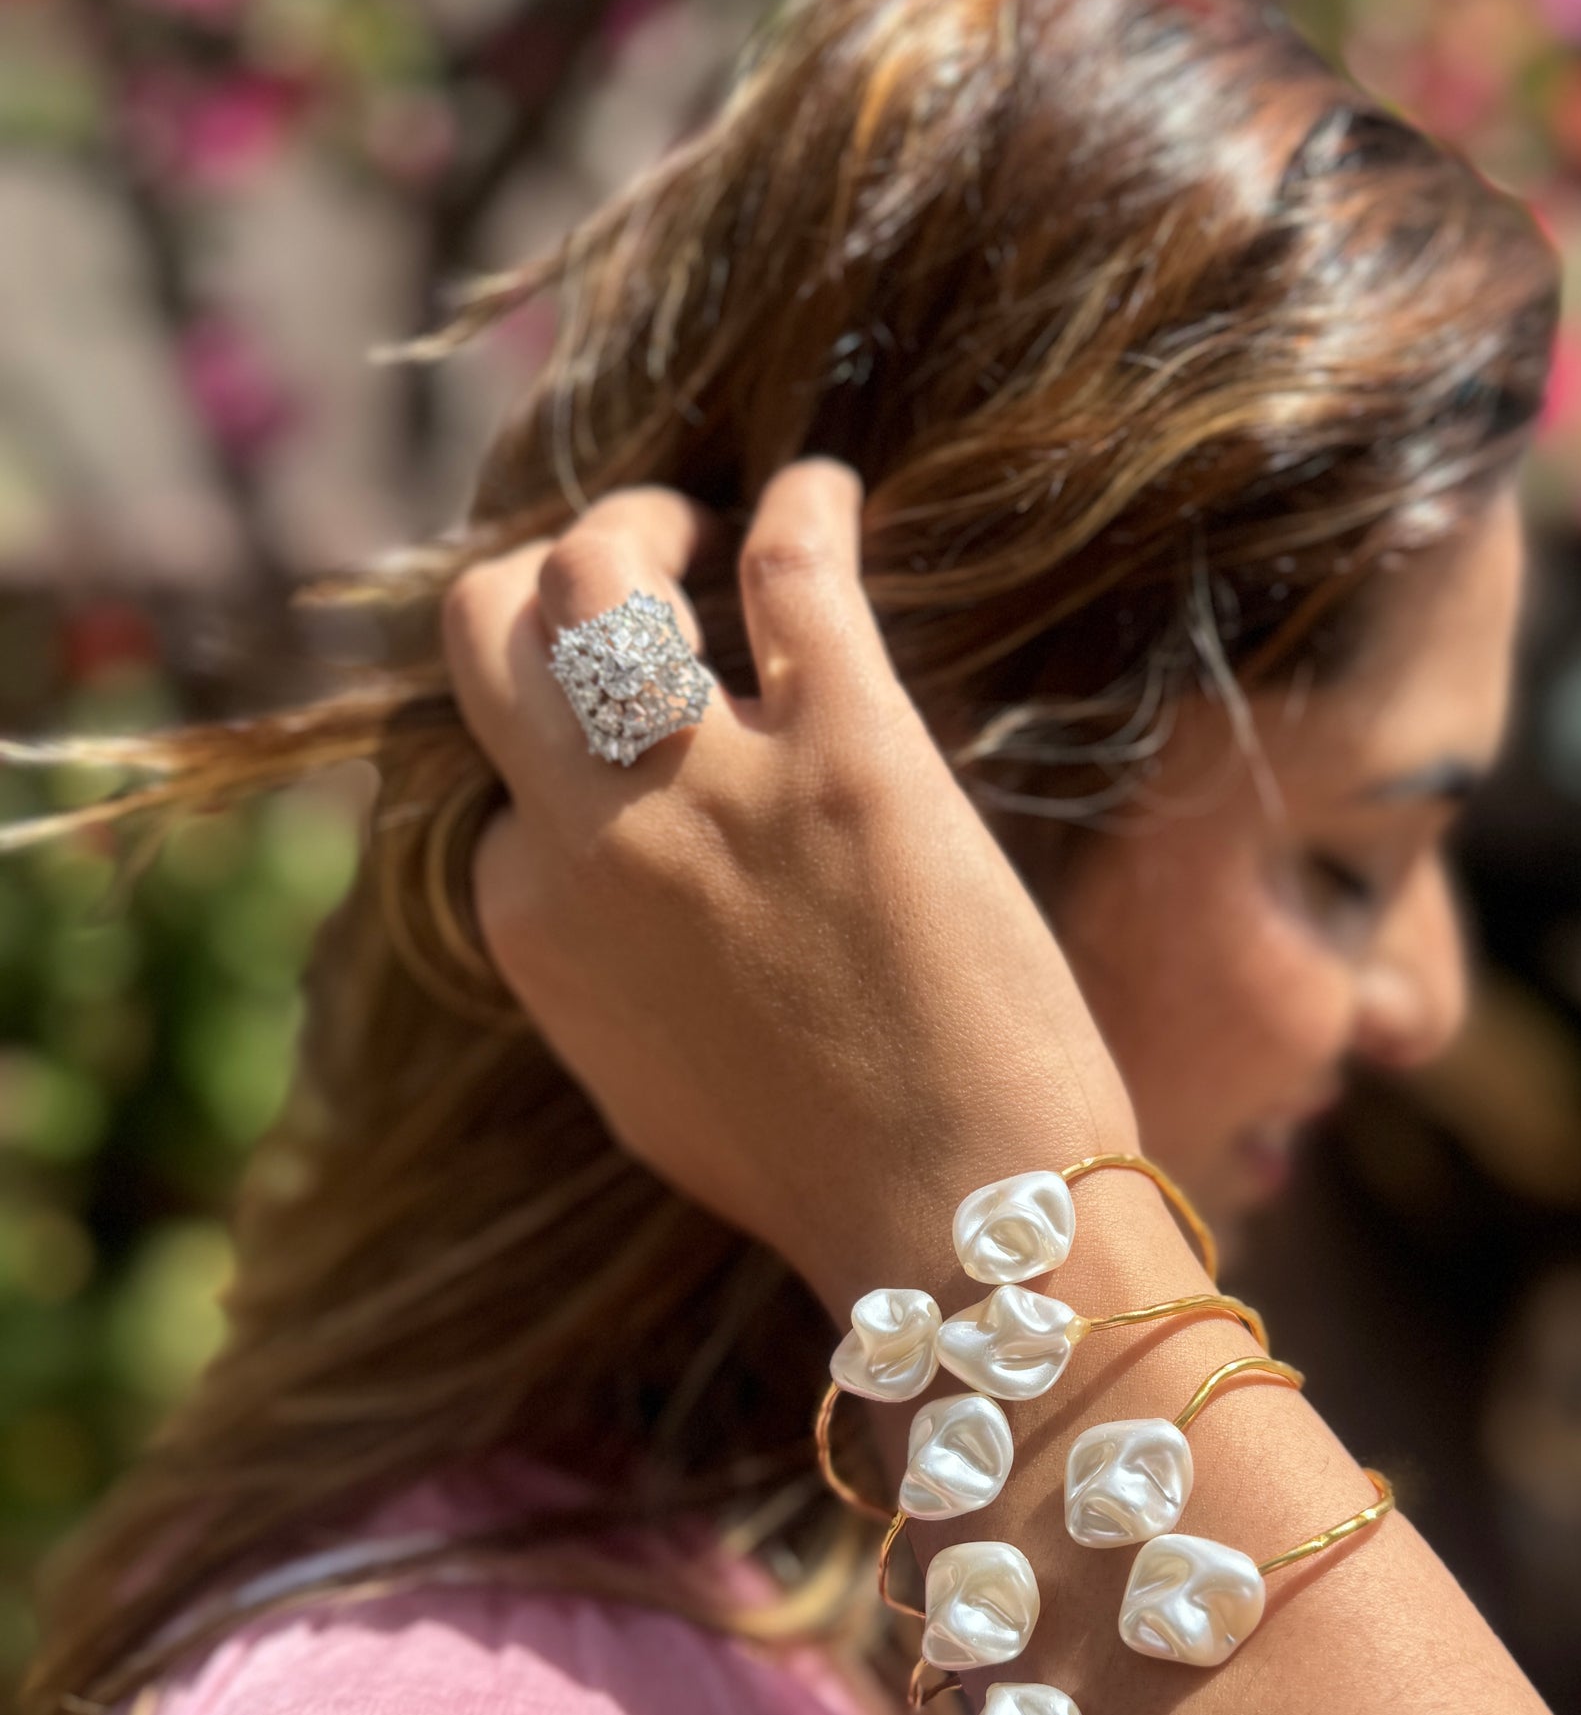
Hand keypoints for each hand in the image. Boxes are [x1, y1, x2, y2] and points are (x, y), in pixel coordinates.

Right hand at [440, 461, 1138, 1317]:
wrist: (958, 1222)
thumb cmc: (824, 1173)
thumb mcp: (643, 1079)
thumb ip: (594, 971)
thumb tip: (593, 895)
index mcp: (532, 929)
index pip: (497, 791)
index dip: (563, 759)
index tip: (634, 742)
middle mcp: (590, 841)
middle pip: (489, 633)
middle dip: (543, 579)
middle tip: (631, 566)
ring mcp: (712, 789)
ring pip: (589, 573)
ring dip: (636, 524)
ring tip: (701, 528)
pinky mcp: (848, 755)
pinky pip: (792, 565)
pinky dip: (804, 504)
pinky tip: (825, 492)